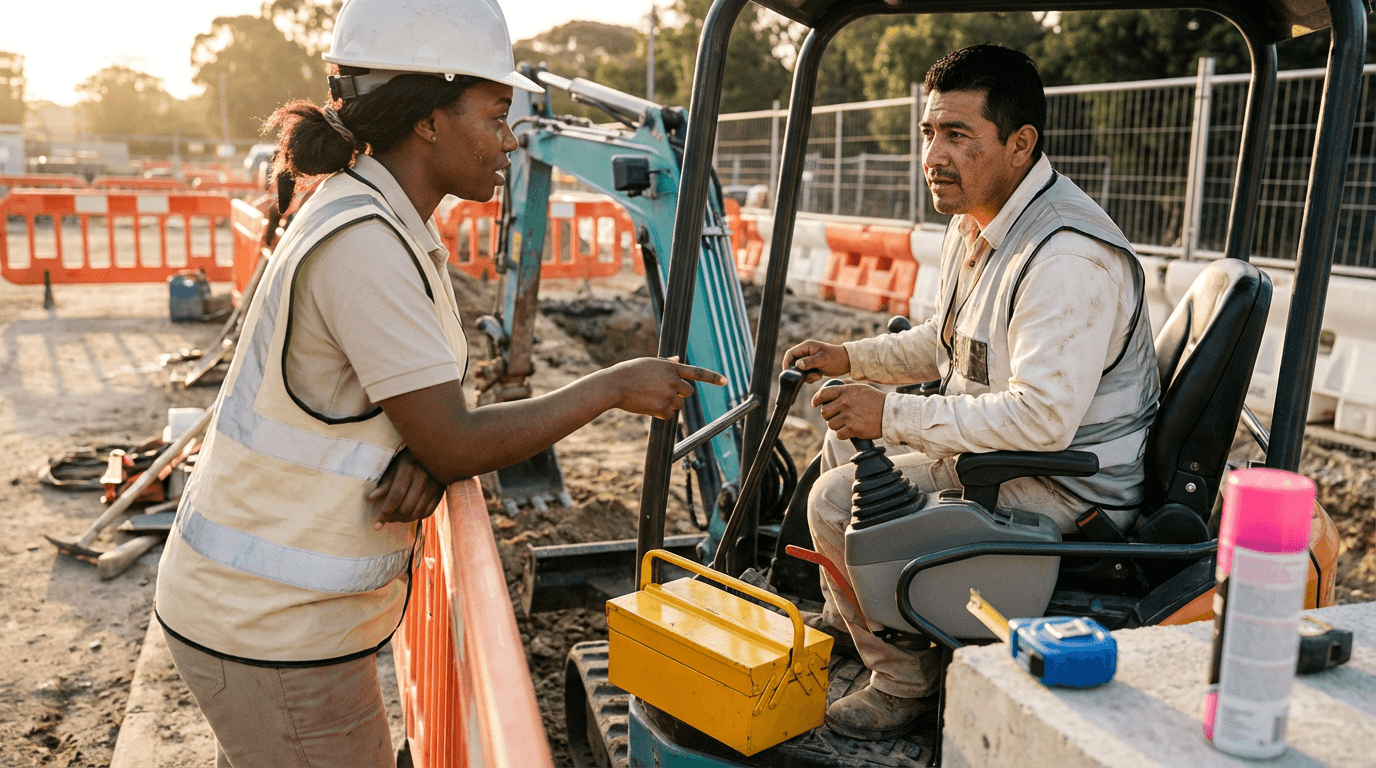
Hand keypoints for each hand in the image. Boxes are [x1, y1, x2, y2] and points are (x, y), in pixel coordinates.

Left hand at [370, 448, 445, 528]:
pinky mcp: (441, 491)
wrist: (433, 451)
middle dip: (393, 518)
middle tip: (386, 519)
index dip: (385, 512)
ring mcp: (434, 485)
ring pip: (417, 512)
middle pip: (406, 507)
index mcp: (409, 469)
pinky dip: (417, 517)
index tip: (377, 525)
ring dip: (405, 519)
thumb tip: (371, 498)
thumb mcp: (395, 466)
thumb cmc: (409, 458)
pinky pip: (428, 511)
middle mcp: (423, 478)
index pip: (395, 496)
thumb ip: (385, 483)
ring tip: (396, 518)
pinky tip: (410, 515)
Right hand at [605, 356, 727, 419]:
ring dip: (669, 404)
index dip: (712, 377)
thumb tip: (678, 359)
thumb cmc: (629, 372)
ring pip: (679, 405)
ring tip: (651, 398)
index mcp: (671, 367)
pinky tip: (648, 406)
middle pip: (688, 392)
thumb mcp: (649, 363)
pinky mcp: (661, 408)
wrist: (615, 385)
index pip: (697, 372)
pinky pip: (668, 415)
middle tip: (663, 392)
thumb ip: (667, 363)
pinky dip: (660, 414)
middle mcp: (673, 380)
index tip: (725, 381)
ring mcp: (668, 395)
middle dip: (679, 394)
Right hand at [783, 340, 849, 382]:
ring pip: (799, 370)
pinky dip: (810, 378)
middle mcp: (806, 352)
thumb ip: (809, 362)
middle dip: (799, 372)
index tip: (789, 373)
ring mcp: (809, 360)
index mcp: (806, 346)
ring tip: (818, 376)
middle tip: (808, 377)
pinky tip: (819, 376)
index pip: (790, 354)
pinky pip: (805, 374)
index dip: (787, 363)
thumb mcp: (823, 360)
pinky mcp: (812, 366)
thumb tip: (797, 365)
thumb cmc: (836, 358)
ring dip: (806, 376)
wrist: (847, 362)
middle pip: (793, 363)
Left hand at [813, 383, 884, 440]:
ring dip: (837, 425)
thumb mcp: (862, 387)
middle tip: (836, 416)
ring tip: (847, 423)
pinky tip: (850, 430)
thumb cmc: (877, 400)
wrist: (891, 414)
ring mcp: (848, 416)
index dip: (816, 399)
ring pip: (831, 424)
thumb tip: (837, 385)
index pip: (823, 394)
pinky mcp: (852, 429)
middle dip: (829, 415)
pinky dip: (843, 434)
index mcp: (846, 391)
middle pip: (824, 412)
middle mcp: (845, 403)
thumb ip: (847, 386)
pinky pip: (838, 434)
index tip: (815, 404)